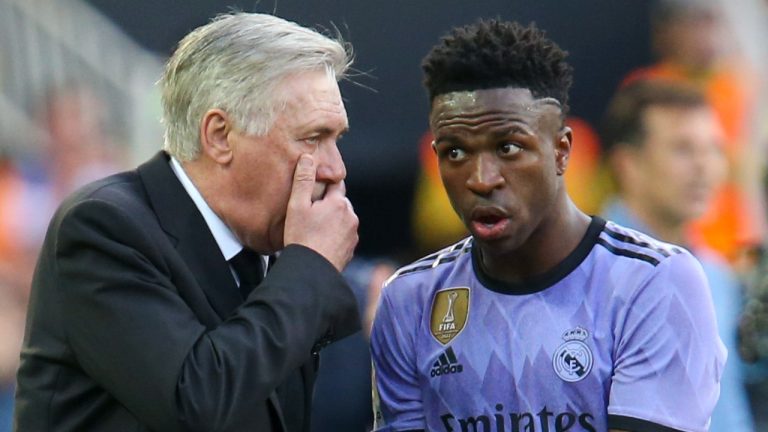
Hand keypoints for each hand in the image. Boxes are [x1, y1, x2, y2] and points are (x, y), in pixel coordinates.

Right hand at [284, 154, 358, 270]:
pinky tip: (320, 241)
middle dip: (327, 204)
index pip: (335, 184)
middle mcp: (350, 216)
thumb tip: (308, 158)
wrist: (311, 271)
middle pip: (339, 202)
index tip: (313, 192)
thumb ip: (303, 180)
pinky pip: (343, 235)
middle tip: (309, 213)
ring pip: (342, 219)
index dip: (323, 186)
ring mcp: (353, 234)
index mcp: (338, 203)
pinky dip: (334, 235)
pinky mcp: (351, 248)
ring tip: (314, 229)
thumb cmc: (302, 238)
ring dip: (332, 220)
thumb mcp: (297, 206)